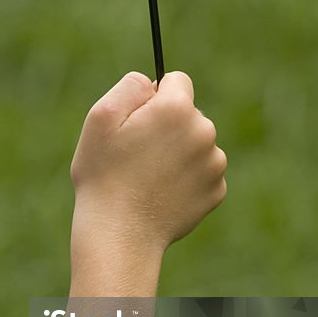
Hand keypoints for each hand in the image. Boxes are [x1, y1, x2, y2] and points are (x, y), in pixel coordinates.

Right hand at [70, 70, 226, 255]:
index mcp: (177, 109)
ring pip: (196, 144)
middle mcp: (204, 132)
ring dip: (177, 153)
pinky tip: (161, 194)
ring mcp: (214, 164)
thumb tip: (153, 82)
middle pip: (188, 114)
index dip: (154, 99)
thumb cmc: (103, 175)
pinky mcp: (216, 191)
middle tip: (138, 154)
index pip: (177, 81)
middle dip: (167, 126)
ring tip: (148, 177)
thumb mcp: (100, 118)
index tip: (138, 121)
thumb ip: (130, 86)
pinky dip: (185, 179)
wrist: (120, 235)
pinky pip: (201, 173)